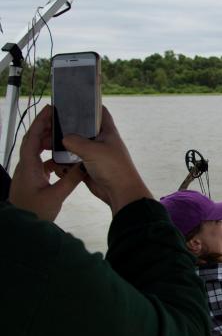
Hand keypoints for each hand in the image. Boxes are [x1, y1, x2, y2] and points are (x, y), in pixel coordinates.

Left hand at [9, 105, 85, 220]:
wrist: (22, 226)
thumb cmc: (35, 212)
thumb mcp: (56, 196)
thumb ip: (71, 179)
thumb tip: (84, 166)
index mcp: (29, 166)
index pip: (32, 138)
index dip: (40, 122)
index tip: (50, 110)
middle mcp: (26, 166)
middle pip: (33, 141)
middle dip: (45, 129)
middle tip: (60, 121)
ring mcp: (28, 173)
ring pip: (36, 152)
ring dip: (48, 143)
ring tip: (62, 139)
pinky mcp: (32, 180)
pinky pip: (40, 163)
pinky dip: (51, 157)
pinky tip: (63, 162)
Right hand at [61, 106, 151, 214]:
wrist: (119, 192)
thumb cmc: (113, 168)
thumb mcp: (92, 150)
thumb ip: (75, 141)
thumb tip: (63, 138)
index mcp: (108, 132)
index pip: (100, 112)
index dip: (89, 105)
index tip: (73, 101)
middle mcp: (101, 141)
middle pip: (82, 129)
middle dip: (68, 128)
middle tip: (51, 125)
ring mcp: (94, 154)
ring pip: (75, 145)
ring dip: (63, 146)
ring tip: (47, 143)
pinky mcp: (88, 166)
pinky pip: (72, 161)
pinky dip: (64, 160)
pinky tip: (53, 158)